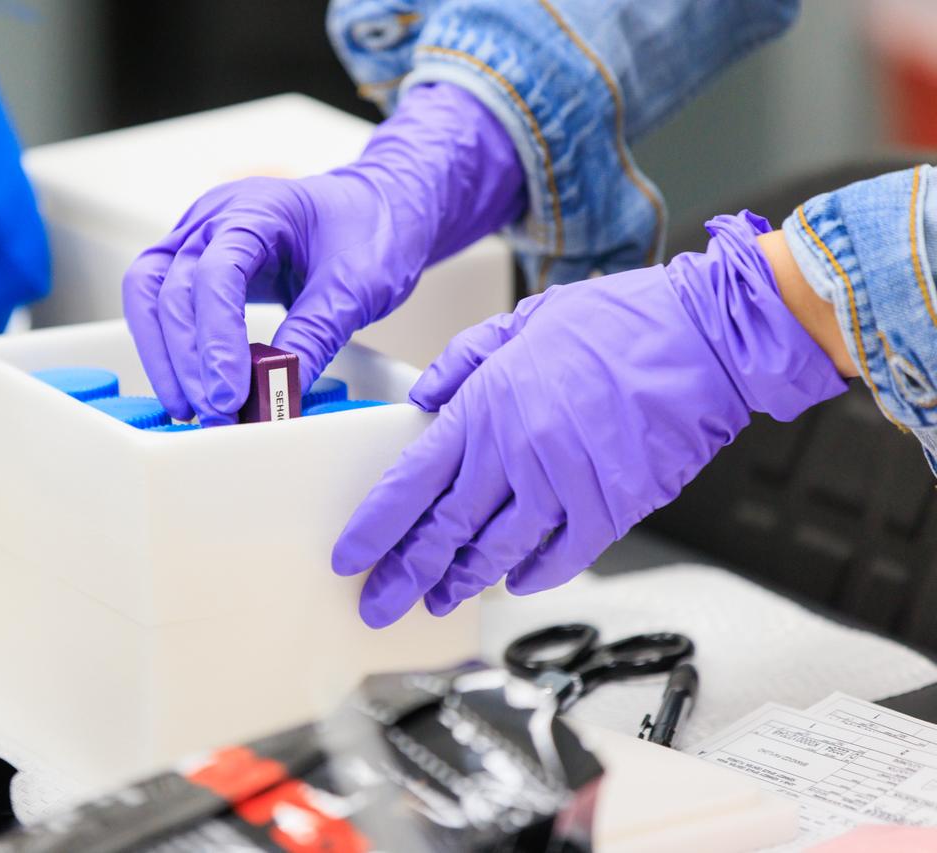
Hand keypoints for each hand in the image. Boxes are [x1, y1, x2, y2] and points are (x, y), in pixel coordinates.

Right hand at [122, 83, 523, 424]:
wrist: (379, 207)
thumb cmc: (372, 229)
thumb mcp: (357, 286)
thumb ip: (315, 334)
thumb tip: (281, 390)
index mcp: (256, 210)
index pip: (215, 275)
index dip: (216, 340)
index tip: (229, 392)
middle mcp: (214, 218)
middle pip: (171, 289)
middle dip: (189, 360)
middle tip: (215, 413)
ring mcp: (199, 237)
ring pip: (149, 295)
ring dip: (163, 356)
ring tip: (189, 408)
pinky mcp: (197, 263)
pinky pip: (161, 303)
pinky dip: (168, 346)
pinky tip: (187, 386)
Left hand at [333, 213, 848, 627]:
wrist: (703, 338)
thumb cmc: (619, 322)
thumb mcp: (523, 321)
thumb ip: (465, 362)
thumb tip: (425, 398)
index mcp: (486, 408)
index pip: (409, 482)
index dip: (375, 527)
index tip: (350, 555)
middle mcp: (515, 455)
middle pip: (443, 531)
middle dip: (403, 575)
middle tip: (377, 604)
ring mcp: (563, 488)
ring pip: (495, 553)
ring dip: (459, 582)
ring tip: (435, 600)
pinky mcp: (610, 509)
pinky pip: (559, 559)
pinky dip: (531, 575)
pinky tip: (511, 582)